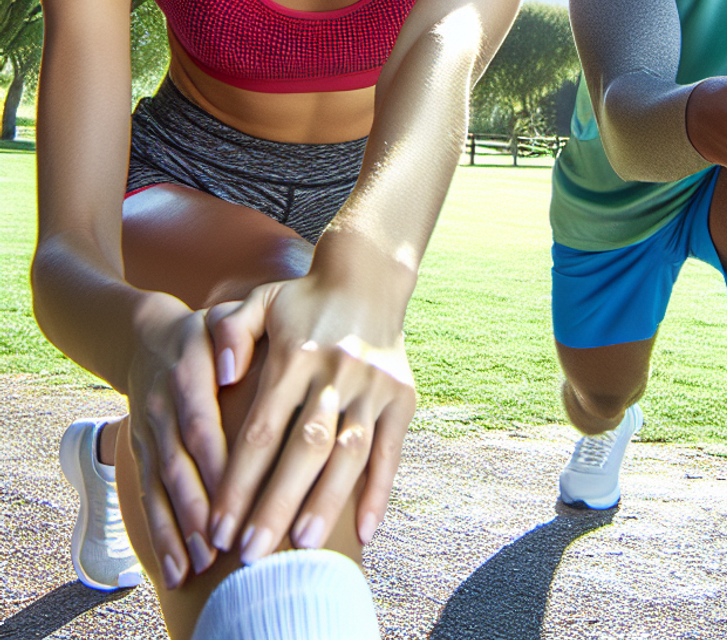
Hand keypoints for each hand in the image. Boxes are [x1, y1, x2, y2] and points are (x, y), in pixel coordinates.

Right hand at [126, 293, 223, 586]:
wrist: (146, 336)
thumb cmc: (208, 329)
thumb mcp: (224, 314)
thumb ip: (235, 328)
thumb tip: (234, 363)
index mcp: (188, 372)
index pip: (201, 422)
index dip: (214, 460)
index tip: (236, 494)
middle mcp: (162, 407)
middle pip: (177, 464)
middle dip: (196, 508)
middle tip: (221, 545)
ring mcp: (148, 434)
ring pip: (160, 488)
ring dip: (178, 530)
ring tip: (198, 566)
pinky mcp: (141, 454)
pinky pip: (147, 497)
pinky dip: (160, 534)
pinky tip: (176, 568)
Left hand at [205, 264, 415, 562]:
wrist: (371, 276)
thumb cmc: (303, 299)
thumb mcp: (259, 301)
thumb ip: (229, 333)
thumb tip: (222, 374)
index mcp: (296, 354)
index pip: (262, 428)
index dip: (239, 480)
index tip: (218, 526)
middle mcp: (337, 371)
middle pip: (305, 447)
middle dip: (276, 504)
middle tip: (250, 556)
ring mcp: (374, 384)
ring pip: (350, 452)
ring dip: (327, 502)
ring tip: (303, 549)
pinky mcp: (402, 395)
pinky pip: (391, 448)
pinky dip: (380, 490)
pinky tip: (364, 531)